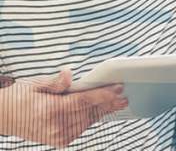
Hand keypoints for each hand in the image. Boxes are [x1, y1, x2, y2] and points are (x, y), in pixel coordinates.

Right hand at [0, 70, 127, 147]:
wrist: (3, 117)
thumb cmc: (18, 98)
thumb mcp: (34, 84)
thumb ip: (55, 81)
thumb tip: (69, 73)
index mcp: (49, 110)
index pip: (83, 101)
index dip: (104, 94)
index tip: (118, 88)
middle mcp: (54, 126)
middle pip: (89, 112)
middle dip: (108, 103)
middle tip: (124, 96)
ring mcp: (56, 135)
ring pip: (87, 122)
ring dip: (102, 112)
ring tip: (116, 103)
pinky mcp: (57, 140)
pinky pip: (80, 128)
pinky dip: (91, 119)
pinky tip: (100, 111)